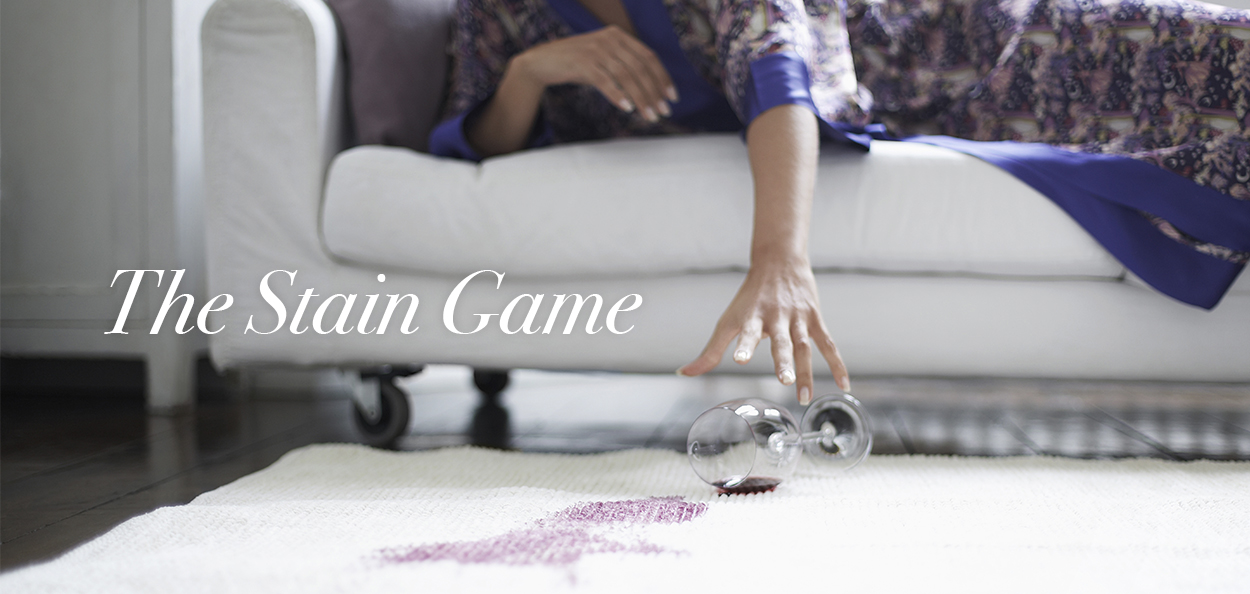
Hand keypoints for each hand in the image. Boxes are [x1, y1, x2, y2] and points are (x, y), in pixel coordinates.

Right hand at [514, 25, 677, 121]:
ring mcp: (595, 49)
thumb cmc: (578, 64)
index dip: (662, 77)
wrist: (543, 62)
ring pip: (626, 75)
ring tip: (649, 116)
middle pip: (640, 67)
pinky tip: (628, 108)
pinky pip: (605, 81)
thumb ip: (625, 67)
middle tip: (663, 112)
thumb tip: (652, 91)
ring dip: (640, 98)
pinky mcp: (582, 62)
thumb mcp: (605, 60)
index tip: (672, 97)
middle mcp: (609, 39)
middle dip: (654, 92)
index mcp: (619, 36)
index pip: (649, 56)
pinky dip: (618, 95)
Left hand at [677, 255, 849, 404]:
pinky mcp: (815, 319)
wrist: (779, 262)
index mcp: (752, 318)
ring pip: (804, 346)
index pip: (747, 332)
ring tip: (802, 395)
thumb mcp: (727, 321)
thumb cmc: (749, 298)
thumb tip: (683, 373)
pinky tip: (843, 386)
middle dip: (782, 361)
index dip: (744, 345)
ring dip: (805, 370)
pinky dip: (838, 365)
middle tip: (784, 380)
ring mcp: (798, 318)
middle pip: (781, 342)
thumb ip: (709, 352)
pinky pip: (828, 345)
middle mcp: (776, 318)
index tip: (740, 359)